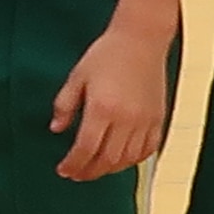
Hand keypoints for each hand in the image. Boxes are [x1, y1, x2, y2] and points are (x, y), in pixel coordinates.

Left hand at [49, 21, 171, 181]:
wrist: (141, 39)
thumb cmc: (107, 54)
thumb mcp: (77, 77)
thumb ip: (65, 105)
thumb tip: (56, 129)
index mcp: (102, 108)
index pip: (86, 148)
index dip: (73, 164)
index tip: (64, 169)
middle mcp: (126, 118)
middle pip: (107, 159)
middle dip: (89, 171)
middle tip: (77, 174)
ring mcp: (145, 120)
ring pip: (128, 159)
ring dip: (110, 169)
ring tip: (96, 168)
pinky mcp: (158, 119)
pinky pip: (148, 150)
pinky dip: (133, 160)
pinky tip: (121, 159)